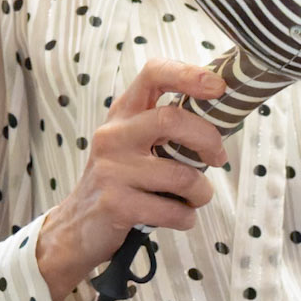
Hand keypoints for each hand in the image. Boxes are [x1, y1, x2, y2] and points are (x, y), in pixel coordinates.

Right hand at [35, 61, 226, 300]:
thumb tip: (221, 116)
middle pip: (171, 120)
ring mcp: (112, 169)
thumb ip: (168, 127)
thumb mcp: (136, 143)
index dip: (189, 75)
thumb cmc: (121, 180)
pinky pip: (172, 211)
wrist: (79, 225)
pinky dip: (186, 217)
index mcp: (124, 113)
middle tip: (219, 158)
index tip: (219, 87)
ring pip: (181, 175)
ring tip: (196, 198)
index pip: (153, 75)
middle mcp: (114, 135)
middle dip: (208, 139)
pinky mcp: (116, 203)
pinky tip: (180, 217)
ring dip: (202, 192)